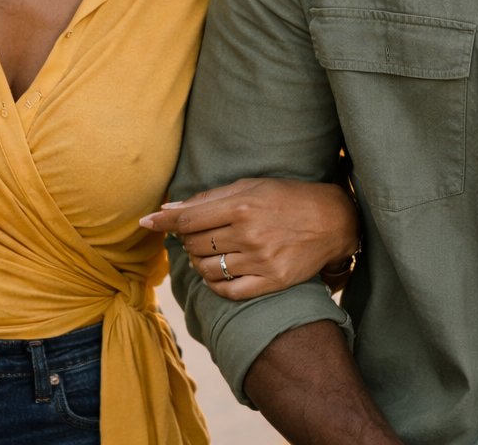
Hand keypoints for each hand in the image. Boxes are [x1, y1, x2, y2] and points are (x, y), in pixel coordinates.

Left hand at [141, 178, 358, 300]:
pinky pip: (228, 291)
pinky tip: (217, 273)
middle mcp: (250, 234)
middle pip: (195, 244)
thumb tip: (168, 210)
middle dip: (188, 240)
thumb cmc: (287, 198)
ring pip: (207, 269)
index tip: (146, 222)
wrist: (331, 221)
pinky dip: (215, 284)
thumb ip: (209, 199)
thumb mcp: (251, 187)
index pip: (190, 218)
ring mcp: (261, 260)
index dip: (164, 222)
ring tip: (208, 253)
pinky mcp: (271, 282)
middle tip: (196, 234)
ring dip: (199, 262)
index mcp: (243, 205)